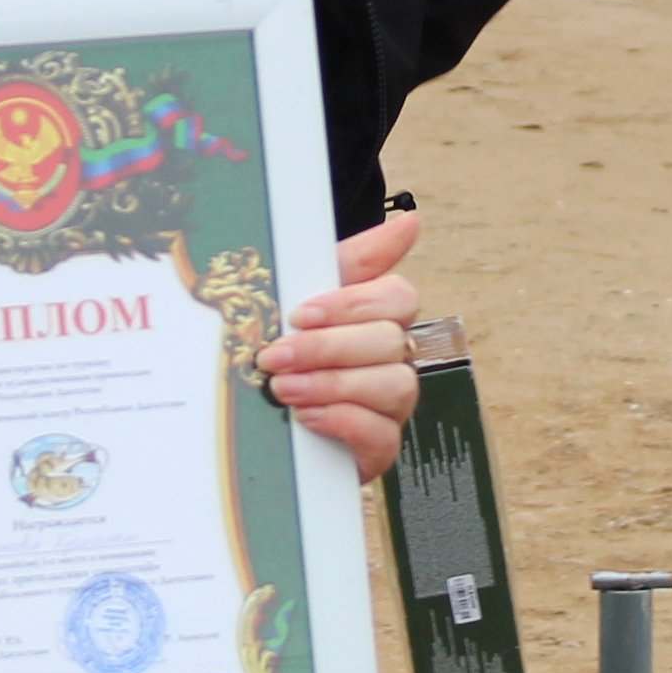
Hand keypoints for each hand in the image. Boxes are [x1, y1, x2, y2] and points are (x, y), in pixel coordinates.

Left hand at [266, 208, 422, 480]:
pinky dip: (344, 422)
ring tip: (284, 390)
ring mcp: (392, 406)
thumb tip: (411, 222)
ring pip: (394, 386)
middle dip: (328, 348)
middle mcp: (394, 360)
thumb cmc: (290, 350)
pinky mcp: (380, 449)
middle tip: (276, 356)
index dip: (353, 305)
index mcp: (380, 319)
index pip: (398, 298)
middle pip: (390, 342)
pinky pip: (383, 436)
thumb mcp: (305, 297)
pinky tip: (307, 417)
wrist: (260, 423)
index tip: (301, 314)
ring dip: (333, 386)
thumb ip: (355, 260)